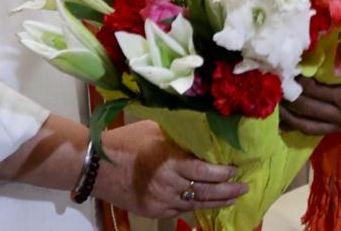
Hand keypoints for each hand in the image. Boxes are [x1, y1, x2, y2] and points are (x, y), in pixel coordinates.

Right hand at [93, 120, 248, 218]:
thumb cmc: (125, 142)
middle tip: (244, 187)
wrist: (95, 167)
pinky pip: (181, 209)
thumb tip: (201, 132)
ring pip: (196, 203)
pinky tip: (208, 203)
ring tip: (233, 198)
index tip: (238, 169)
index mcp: (169, 160)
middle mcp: (168, 183)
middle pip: (205, 190)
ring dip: (217, 201)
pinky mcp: (154, 211)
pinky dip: (196, 206)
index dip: (224, 172)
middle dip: (228, 190)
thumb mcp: (154, 130)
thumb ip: (178, 136)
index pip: (205, 170)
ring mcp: (161, 200)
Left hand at [279, 63, 340, 134]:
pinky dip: (298, 124)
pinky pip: (314, 131)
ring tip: (274, 101)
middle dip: (287, 95)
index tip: (284, 66)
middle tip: (273, 80)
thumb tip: (318, 44)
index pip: (312, 88)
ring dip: (288, 114)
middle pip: (305, 107)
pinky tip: (286, 117)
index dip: (296, 78)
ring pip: (306, 124)